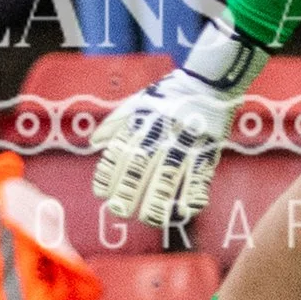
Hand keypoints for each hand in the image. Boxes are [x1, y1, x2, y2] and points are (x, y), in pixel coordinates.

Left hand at [94, 19, 269, 225]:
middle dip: (129, 191)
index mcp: (141, 122)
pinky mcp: (207, 148)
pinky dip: (193, 194)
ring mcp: (184, 141)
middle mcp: (160, 132)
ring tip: (150, 219)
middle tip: (121, 212)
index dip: (109, 176)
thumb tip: (93, 142)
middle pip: (141, 166)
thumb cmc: (169, 95)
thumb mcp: (138, 102)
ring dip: (159, 200)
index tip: (102, 196)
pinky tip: (185, 210)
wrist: (207, 80)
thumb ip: (115, 123)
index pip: (119, 152)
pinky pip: (200, 174)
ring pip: (169, 174)